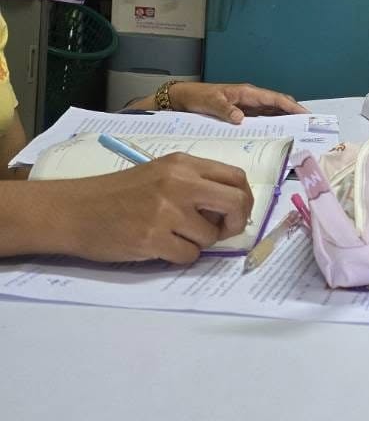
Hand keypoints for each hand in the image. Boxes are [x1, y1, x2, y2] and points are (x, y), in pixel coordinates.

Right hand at [42, 155, 252, 264]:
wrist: (75, 210)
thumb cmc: (117, 194)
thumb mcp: (160, 174)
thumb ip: (195, 183)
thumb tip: (232, 208)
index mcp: (183, 164)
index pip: (235, 178)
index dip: (242, 199)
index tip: (233, 214)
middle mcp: (179, 183)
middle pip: (236, 203)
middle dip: (236, 222)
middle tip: (220, 232)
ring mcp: (167, 211)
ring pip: (211, 236)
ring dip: (198, 243)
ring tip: (173, 236)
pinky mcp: (153, 238)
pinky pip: (188, 256)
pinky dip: (179, 256)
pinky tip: (159, 247)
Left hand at [166, 81, 305, 122]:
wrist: (183, 99)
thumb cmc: (198, 97)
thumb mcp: (210, 103)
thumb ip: (225, 110)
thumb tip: (241, 119)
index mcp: (247, 93)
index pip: (275, 99)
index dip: (292, 106)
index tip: (306, 115)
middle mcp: (251, 99)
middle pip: (278, 105)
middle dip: (294, 113)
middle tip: (308, 127)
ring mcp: (248, 107)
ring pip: (272, 113)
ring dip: (285, 120)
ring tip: (298, 133)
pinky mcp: (242, 115)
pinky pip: (262, 120)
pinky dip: (272, 125)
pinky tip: (276, 135)